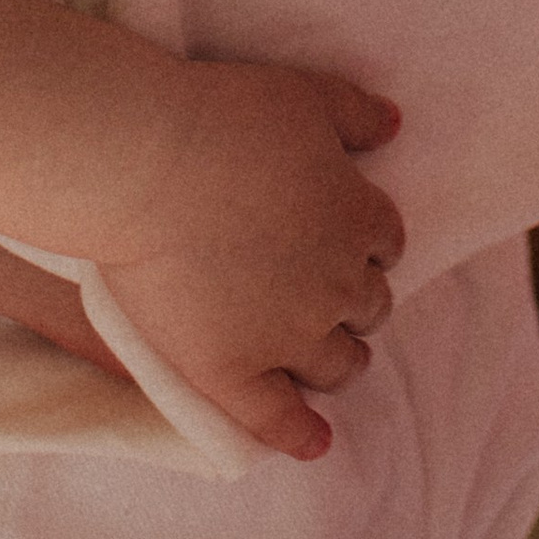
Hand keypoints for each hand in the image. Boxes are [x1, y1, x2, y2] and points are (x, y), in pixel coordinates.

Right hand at [91, 58, 402, 458]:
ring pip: (339, 365)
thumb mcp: (304, 95)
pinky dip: (300, 434)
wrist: (143, 165)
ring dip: (339, 360)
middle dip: (355, 299)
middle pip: (368, 306)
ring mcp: (287, 336)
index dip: (365, 241)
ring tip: (324, 358)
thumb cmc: (221, 119)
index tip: (346, 239)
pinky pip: (278, 420)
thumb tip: (395, 125)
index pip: (385, 242)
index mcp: (356, 219)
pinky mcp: (232, 372)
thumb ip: (355, 112)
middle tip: (328, 293)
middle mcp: (336, 286)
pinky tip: (313, 442)